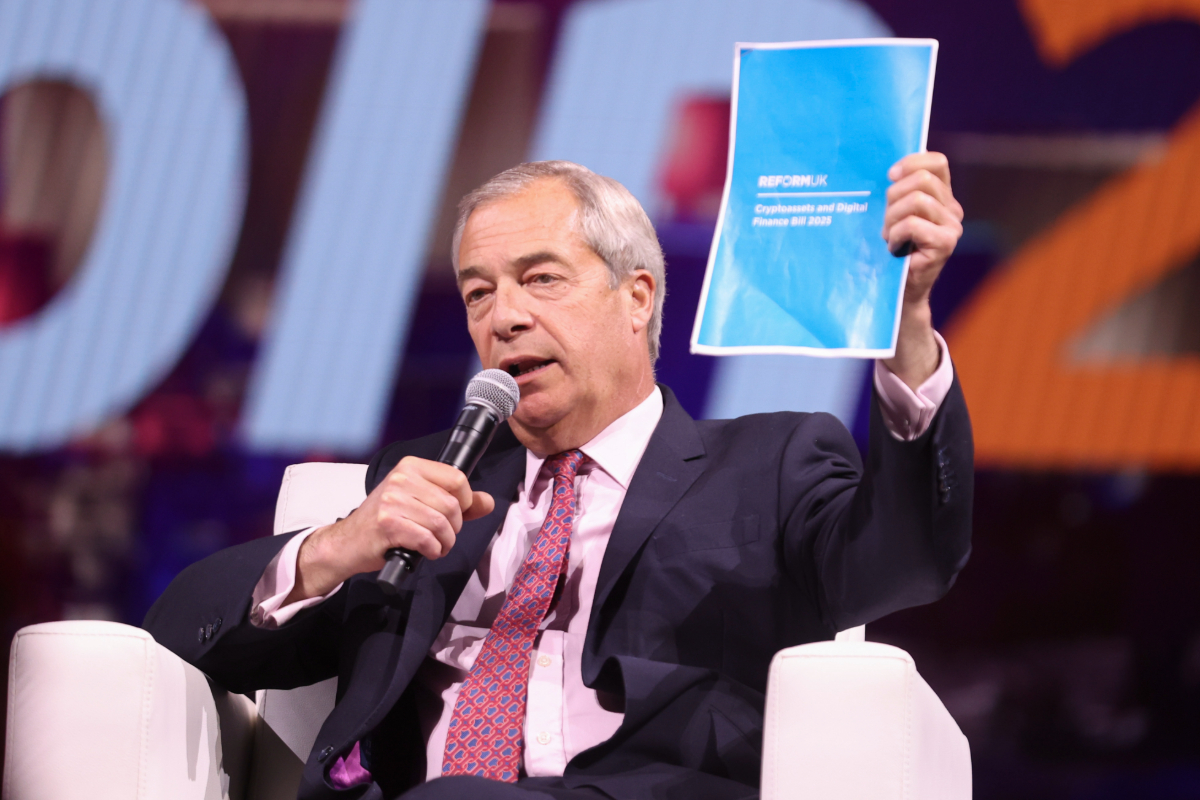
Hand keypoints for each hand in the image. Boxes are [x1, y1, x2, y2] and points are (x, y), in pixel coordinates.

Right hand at [288, 457, 494, 601]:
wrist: (347, 543)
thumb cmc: (385, 522)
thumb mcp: (421, 504)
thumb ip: (458, 502)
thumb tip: (488, 502)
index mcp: (410, 466)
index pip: (457, 479)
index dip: (465, 502)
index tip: (456, 514)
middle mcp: (400, 478)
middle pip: (452, 505)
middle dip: (454, 528)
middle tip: (442, 536)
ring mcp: (392, 501)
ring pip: (441, 524)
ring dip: (445, 543)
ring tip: (436, 546)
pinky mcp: (387, 524)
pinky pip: (427, 540)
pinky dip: (432, 551)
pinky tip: (425, 552)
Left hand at [880, 152, 963, 388]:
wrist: (897, 290)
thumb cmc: (889, 250)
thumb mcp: (892, 215)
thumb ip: (897, 192)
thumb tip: (885, 169)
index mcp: (942, 196)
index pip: (936, 161)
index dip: (911, 162)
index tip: (889, 176)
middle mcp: (952, 209)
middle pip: (921, 180)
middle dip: (893, 198)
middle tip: (885, 222)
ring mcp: (952, 227)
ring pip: (916, 200)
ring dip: (892, 219)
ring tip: (889, 237)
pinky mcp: (946, 243)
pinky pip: (913, 224)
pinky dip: (895, 235)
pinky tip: (893, 248)